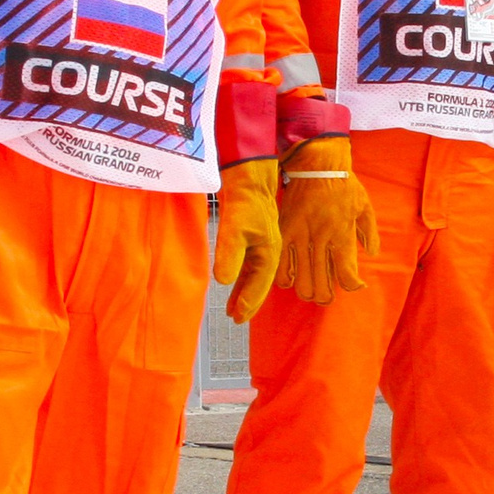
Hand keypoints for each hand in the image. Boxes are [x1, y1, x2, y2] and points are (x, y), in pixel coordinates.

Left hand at [211, 159, 281, 322]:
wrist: (248, 175)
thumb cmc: (245, 200)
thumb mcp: (234, 228)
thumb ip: (230, 255)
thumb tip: (223, 282)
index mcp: (270, 253)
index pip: (259, 285)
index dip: (249, 302)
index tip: (238, 318)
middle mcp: (268, 251)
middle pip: (258, 283)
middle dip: (248, 301)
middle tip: (235, 318)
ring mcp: (259, 243)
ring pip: (252, 274)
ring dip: (242, 290)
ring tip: (232, 306)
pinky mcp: (250, 235)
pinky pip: (246, 263)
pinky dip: (239, 275)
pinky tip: (231, 280)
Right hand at [276, 134, 379, 303]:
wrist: (316, 164)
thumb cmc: (343, 184)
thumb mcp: (365, 205)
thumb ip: (369, 232)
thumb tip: (371, 253)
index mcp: (342, 234)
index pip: (346, 275)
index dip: (352, 285)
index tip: (355, 284)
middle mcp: (320, 239)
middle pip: (321, 287)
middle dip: (326, 296)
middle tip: (328, 294)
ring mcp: (299, 237)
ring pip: (301, 283)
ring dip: (308, 291)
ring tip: (311, 288)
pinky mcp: (283, 232)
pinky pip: (281, 268)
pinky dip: (286, 279)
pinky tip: (293, 276)